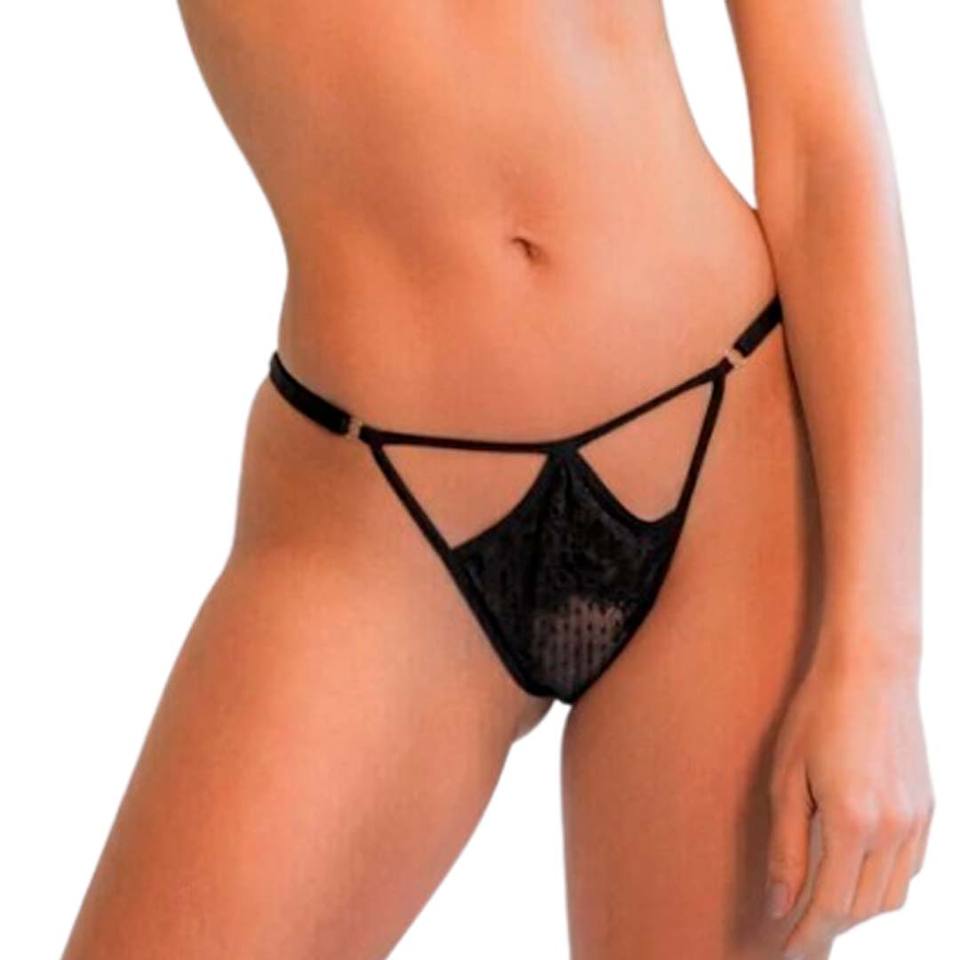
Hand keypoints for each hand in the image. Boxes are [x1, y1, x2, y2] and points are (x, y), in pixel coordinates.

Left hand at [764, 636, 933, 958]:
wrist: (871, 667)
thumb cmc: (817, 714)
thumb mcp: (786, 778)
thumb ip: (785, 847)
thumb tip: (778, 904)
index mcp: (853, 823)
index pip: (830, 907)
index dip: (806, 937)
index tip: (785, 954)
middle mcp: (893, 831)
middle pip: (862, 908)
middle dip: (827, 927)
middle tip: (795, 931)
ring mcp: (918, 822)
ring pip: (890, 896)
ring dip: (856, 909)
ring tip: (820, 907)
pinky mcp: (928, 809)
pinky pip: (909, 869)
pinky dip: (881, 884)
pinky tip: (855, 873)